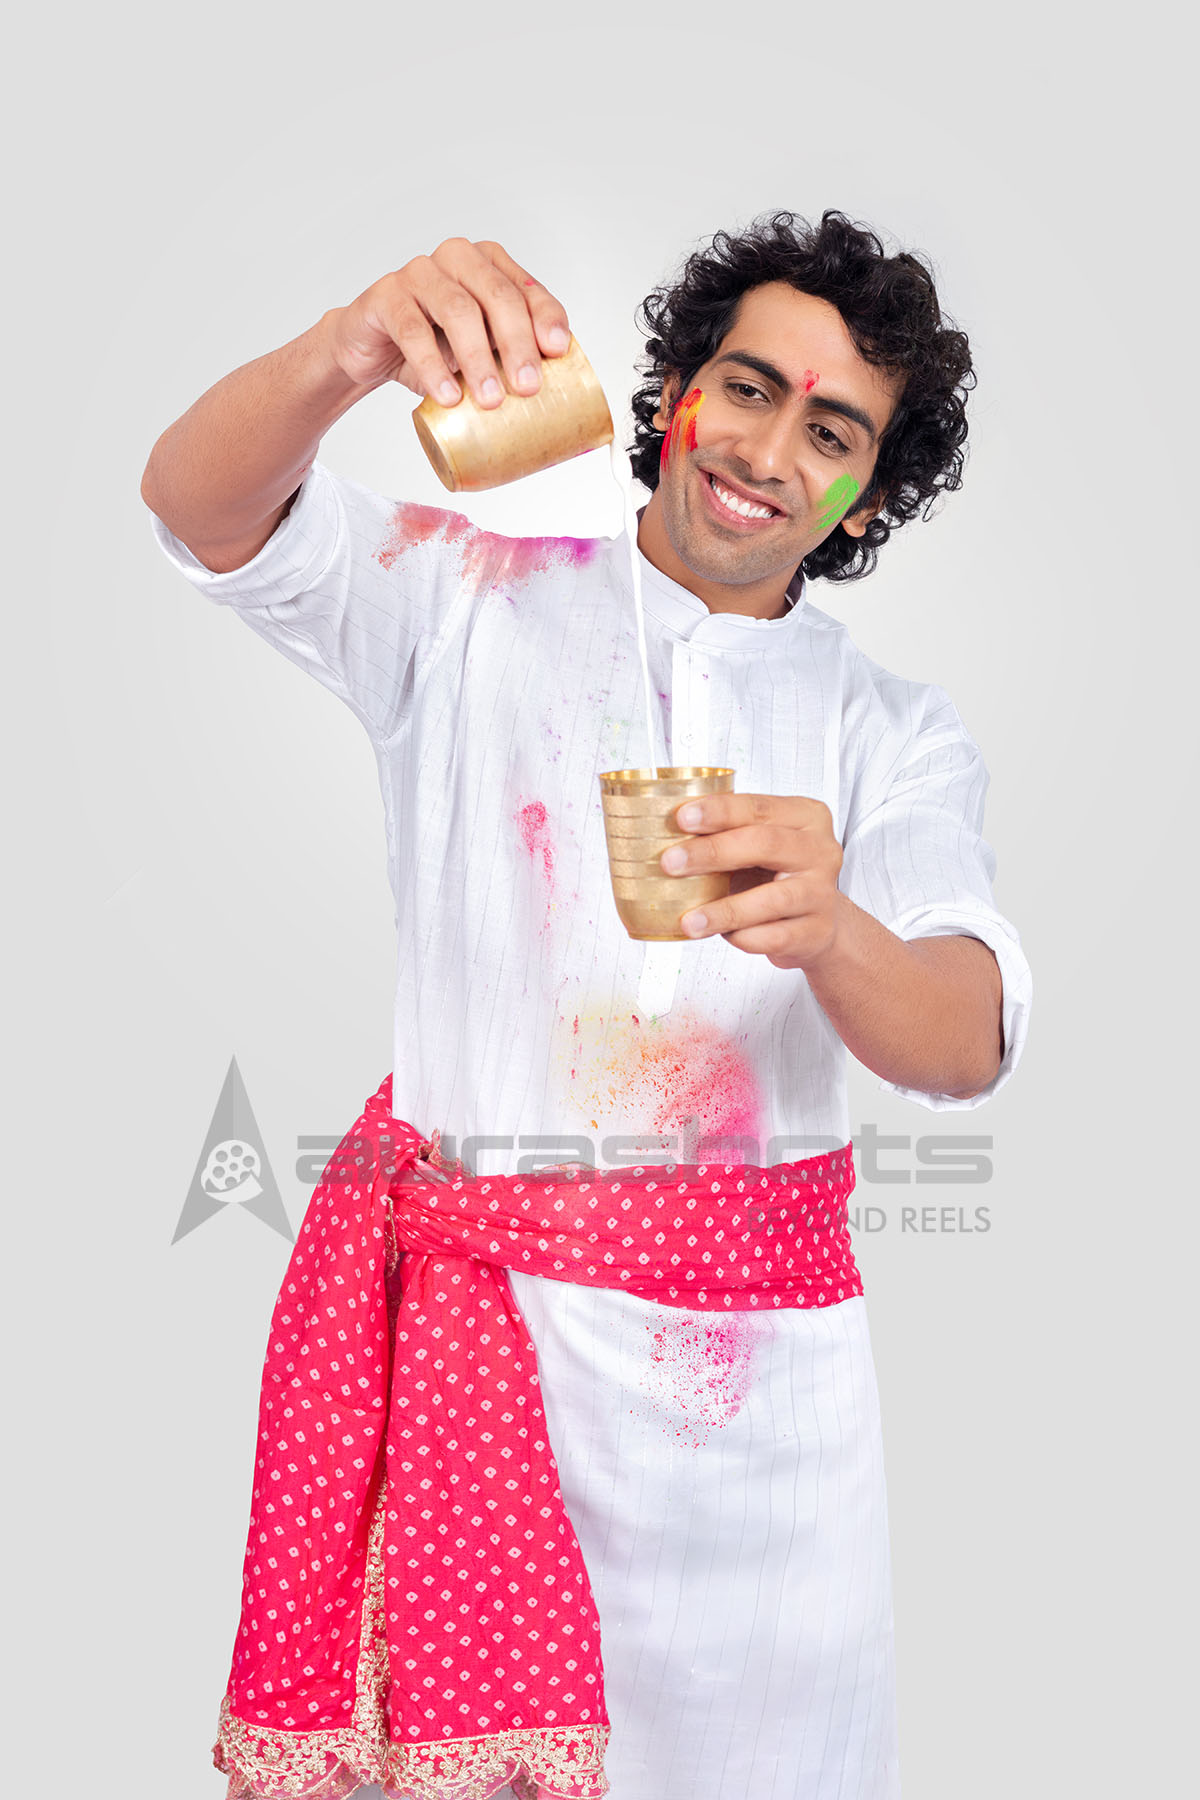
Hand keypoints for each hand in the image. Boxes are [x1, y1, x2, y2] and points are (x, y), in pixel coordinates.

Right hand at [322, 237, 570, 407]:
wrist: (372, 351)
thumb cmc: (435, 349)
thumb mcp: (481, 353)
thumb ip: (510, 358)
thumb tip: (555, 396)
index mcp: (489, 265)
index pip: (527, 288)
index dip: (545, 317)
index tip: (557, 352)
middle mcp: (457, 259)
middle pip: (497, 296)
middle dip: (517, 343)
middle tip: (527, 388)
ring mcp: (419, 273)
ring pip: (457, 309)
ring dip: (478, 358)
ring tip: (490, 400)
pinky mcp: (386, 295)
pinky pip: (412, 329)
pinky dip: (433, 366)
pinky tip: (447, 395)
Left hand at [662, 793, 844, 969]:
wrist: (817, 923)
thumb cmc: (778, 876)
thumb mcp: (759, 845)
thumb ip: (726, 833)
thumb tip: (661, 834)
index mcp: (806, 816)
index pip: (759, 807)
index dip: (719, 811)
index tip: (682, 818)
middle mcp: (820, 850)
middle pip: (765, 844)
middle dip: (712, 853)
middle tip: (670, 863)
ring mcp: (821, 893)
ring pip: (770, 900)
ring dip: (723, 911)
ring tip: (689, 921)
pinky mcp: (817, 931)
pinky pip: (774, 937)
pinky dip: (743, 937)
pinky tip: (724, 936)